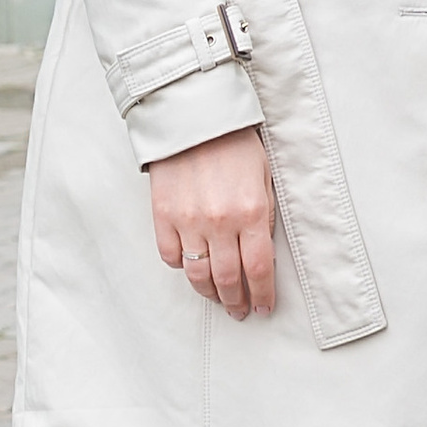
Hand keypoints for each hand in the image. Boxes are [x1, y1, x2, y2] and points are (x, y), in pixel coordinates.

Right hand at [147, 127, 276, 317]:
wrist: (194, 115)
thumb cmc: (234, 141)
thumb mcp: (264, 176)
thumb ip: (264, 215)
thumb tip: (262, 252)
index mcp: (251, 212)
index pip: (260, 269)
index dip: (263, 295)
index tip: (264, 307)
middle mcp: (220, 222)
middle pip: (229, 280)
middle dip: (237, 301)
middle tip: (241, 310)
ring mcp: (188, 221)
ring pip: (198, 275)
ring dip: (210, 294)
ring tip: (218, 299)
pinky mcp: (163, 216)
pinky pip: (171, 256)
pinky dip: (181, 267)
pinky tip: (191, 268)